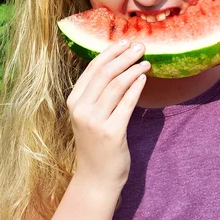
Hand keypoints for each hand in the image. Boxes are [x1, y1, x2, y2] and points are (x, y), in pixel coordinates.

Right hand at [66, 40, 148, 190]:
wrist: (96, 178)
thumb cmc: (96, 144)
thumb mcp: (89, 116)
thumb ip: (98, 94)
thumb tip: (118, 66)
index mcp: (74, 102)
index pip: (93, 69)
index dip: (110, 52)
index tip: (125, 41)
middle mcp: (81, 110)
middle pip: (105, 73)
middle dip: (124, 56)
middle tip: (140, 46)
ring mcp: (95, 121)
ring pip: (117, 85)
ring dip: (134, 69)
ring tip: (146, 61)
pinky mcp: (112, 133)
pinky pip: (127, 103)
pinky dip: (136, 87)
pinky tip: (144, 78)